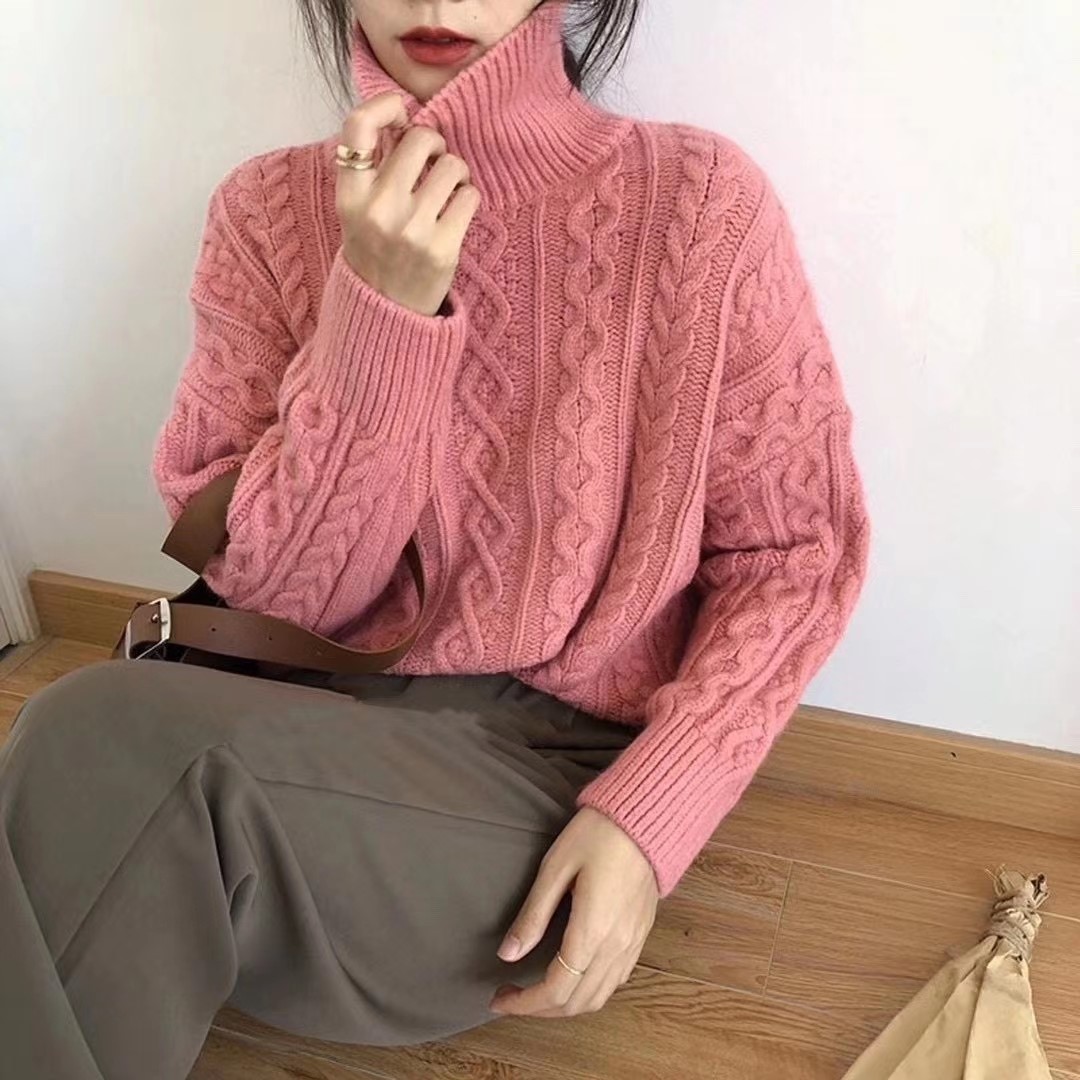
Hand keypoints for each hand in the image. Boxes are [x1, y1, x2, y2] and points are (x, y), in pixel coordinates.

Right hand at [334, 91, 481, 316]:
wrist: (386, 314)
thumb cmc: (376, 252)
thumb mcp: (356, 210)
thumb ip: (372, 169)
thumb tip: (406, 119)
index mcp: (350, 197)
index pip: (357, 126)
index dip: (385, 107)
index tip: (402, 114)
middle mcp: (378, 210)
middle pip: (420, 139)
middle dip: (434, 145)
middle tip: (432, 164)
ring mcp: (412, 230)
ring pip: (452, 165)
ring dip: (456, 173)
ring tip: (446, 193)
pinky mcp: (443, 249)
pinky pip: (470, 196)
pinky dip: (468, 199)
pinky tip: (456, 214)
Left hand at [489, 806, 658, 1017]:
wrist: (647, 816)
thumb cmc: (597, 834)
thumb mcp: (555, 867)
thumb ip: (533, 914)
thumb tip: (507, 954)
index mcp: (592, 931)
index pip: (555, 990)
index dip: (524, 1003)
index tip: (498, 999)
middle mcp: (616, 946)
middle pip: (577, 1003)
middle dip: (540, 1009)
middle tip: (510, 997)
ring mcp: (633, 943)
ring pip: (599, 997)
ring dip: (566, 1006)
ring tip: (536, 993)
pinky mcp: (641, 935)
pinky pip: (616, 980)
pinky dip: (590, 991)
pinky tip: (572, 976)